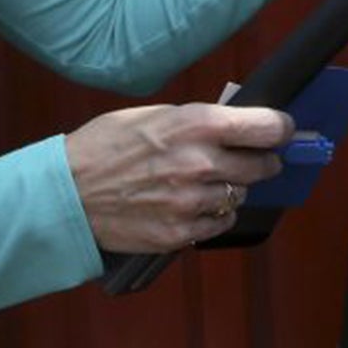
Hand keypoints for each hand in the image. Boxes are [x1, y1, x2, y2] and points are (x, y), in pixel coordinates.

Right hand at [63, 101, 291, 252]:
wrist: (67, 192)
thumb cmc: (107, 145)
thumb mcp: (157, 115)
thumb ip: (202, 120)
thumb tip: (240, 124)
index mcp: (198, 124)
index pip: (269, 128)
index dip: (280, 129)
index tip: (280, 131)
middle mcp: (201, 163)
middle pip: (264, 164)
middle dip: (261, 160)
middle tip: (250, 158)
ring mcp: (192, 201)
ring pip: (241, 195)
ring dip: (231, 187)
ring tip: (204, 181)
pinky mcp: (181, 233)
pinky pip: (220, 223)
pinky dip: (214, 214)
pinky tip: (193, 203)